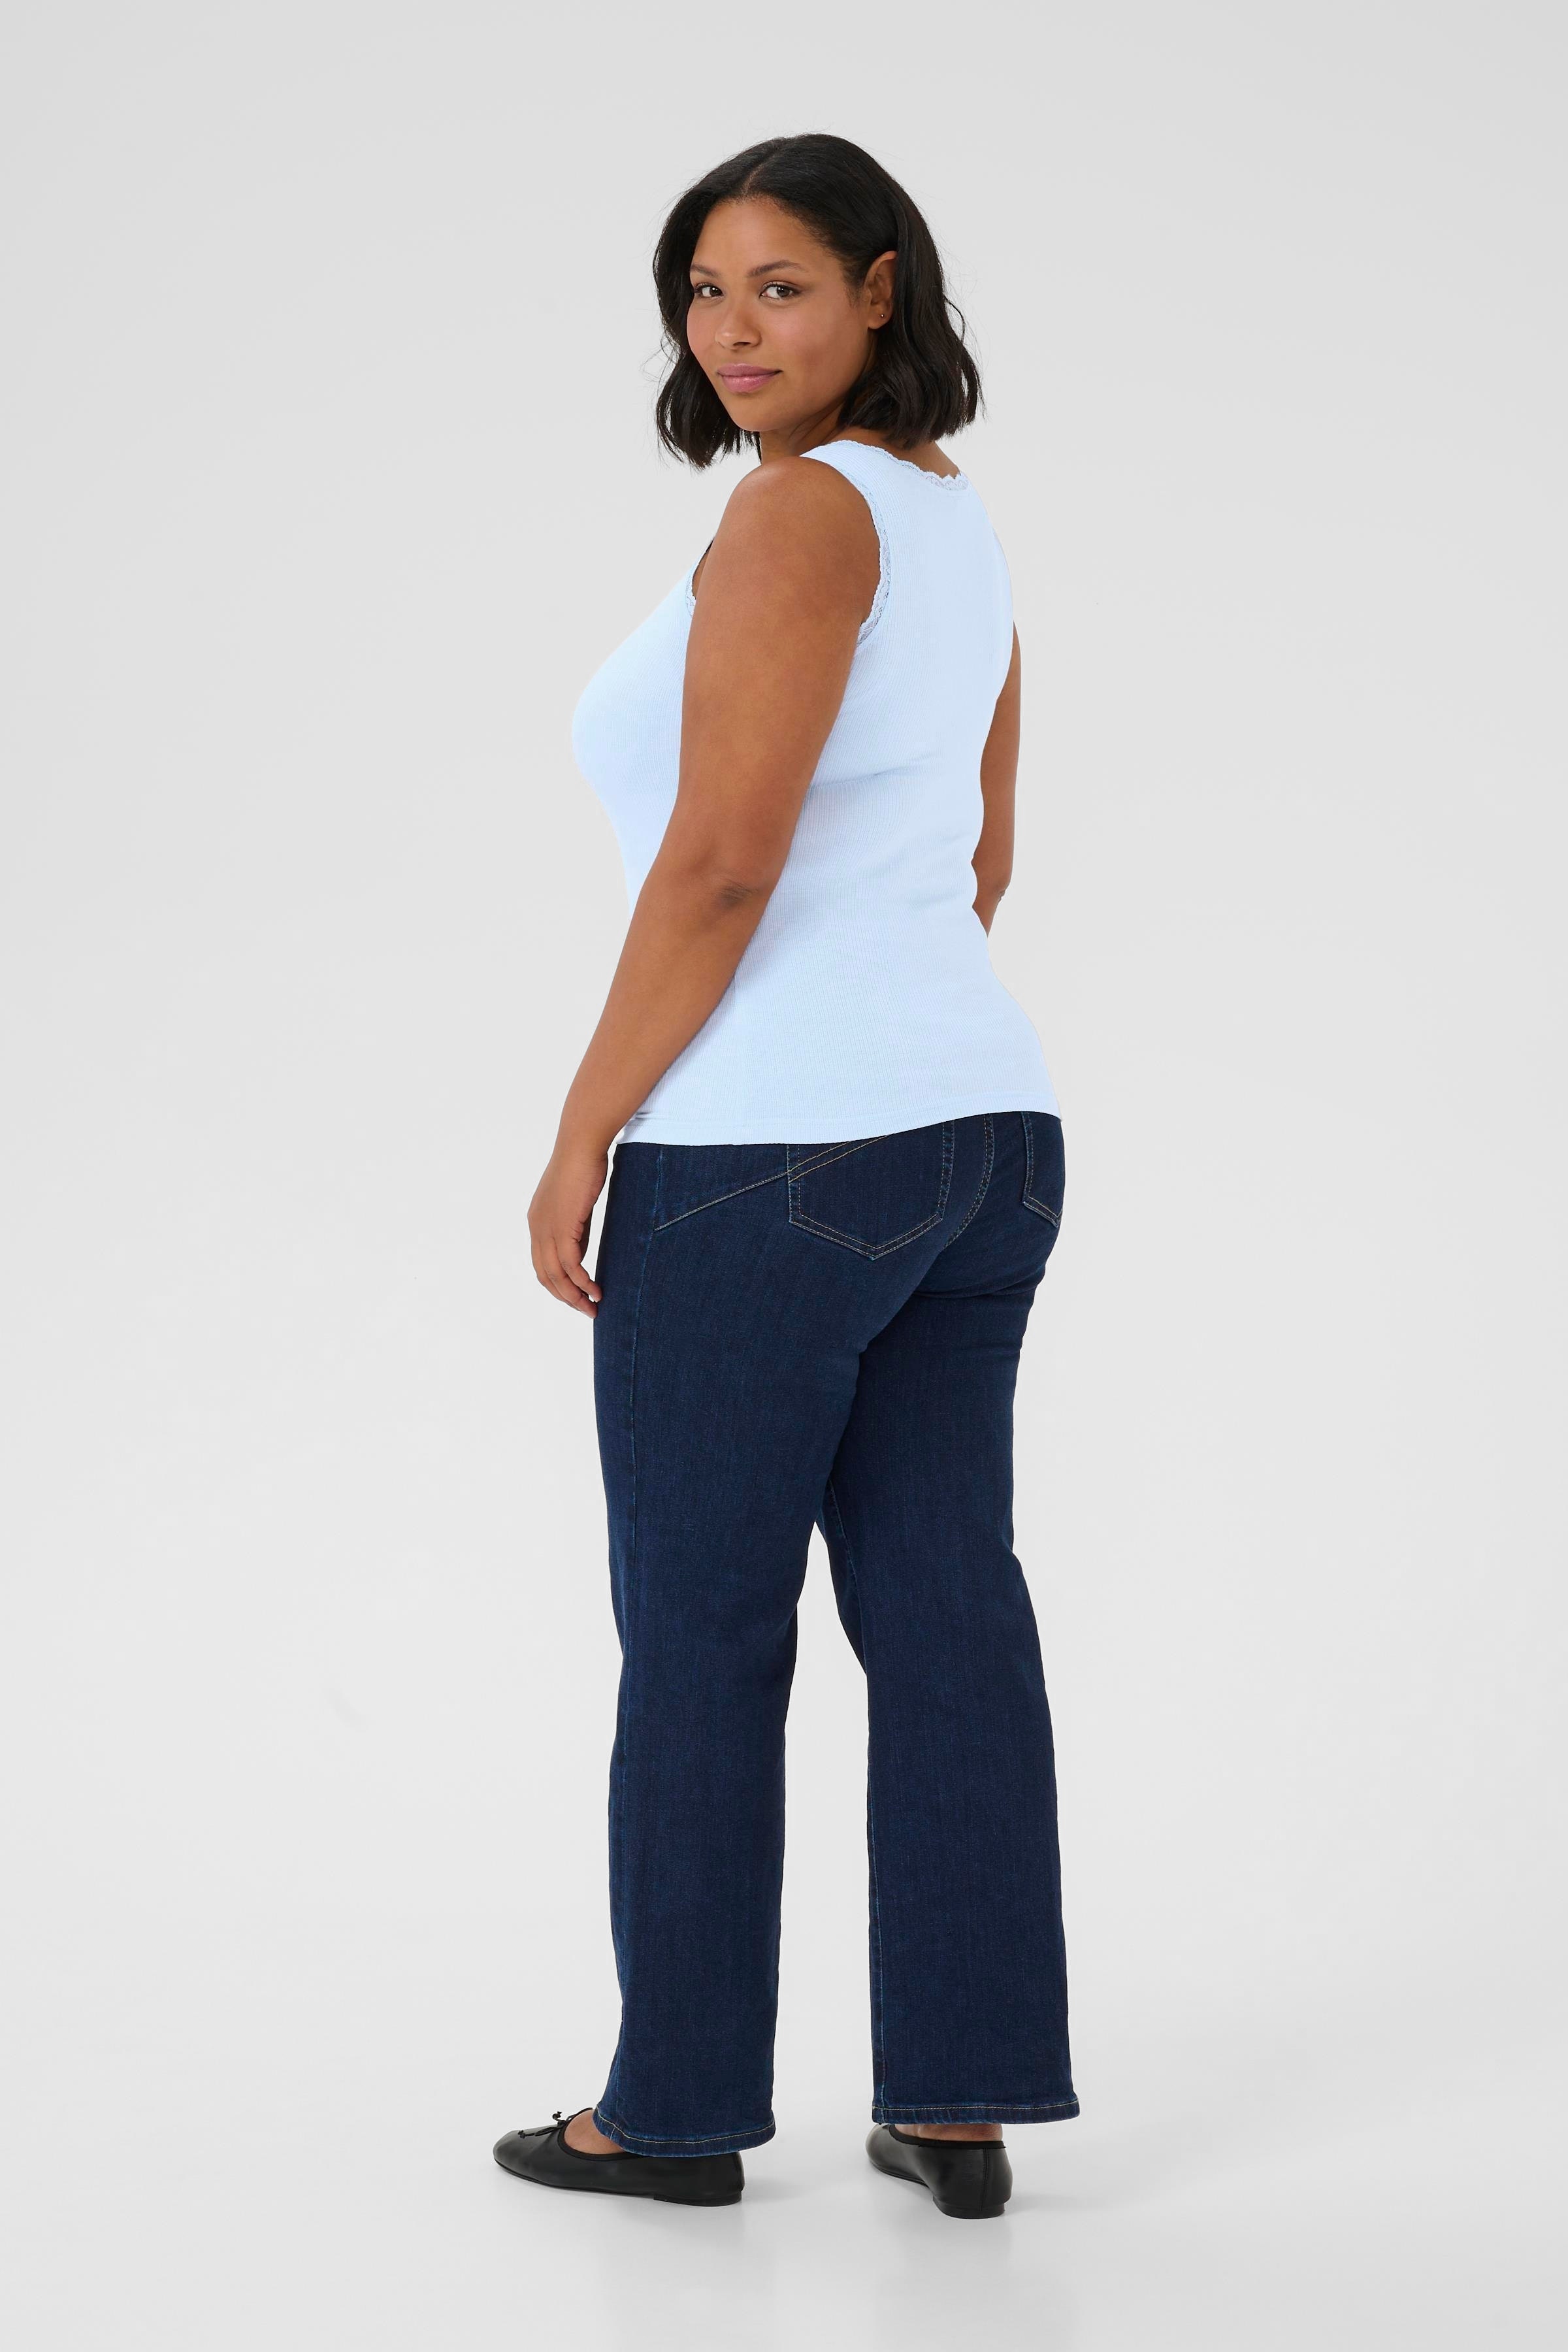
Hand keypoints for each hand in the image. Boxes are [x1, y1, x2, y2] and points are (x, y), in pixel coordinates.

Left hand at [528, 1136, 608, 1316]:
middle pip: (546, 1276)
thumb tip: (578, 1256)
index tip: (577, 1297)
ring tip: (593, 1306)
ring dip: (574, 1295)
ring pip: (556, 1274)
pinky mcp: (563, 1226)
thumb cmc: (584, 1167)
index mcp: (537, 1222)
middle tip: (586, 1310)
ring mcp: (547, 1228)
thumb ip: (574, 1231)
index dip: (558, 1285)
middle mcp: (537, 1228)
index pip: (542, 1265)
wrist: (582, 1144)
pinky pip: (570, 1264)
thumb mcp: (576, 1206)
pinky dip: (581, 1282)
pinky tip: (595, 1290)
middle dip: (566, 1297)